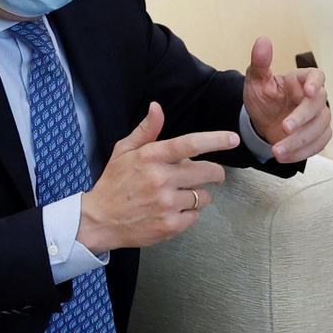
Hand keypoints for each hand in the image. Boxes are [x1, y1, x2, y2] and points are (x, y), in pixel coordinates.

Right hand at [77, 103, 235, 254]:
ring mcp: (166, 203)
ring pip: (204, 196)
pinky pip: (195, 215)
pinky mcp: (170, 225)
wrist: (99, 220)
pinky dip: (189, 213)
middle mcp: (161, 179)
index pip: (189, 144)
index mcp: (151, 157)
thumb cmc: (114, 183)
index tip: (233, 139)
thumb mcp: (124, 151)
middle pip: (208, 172)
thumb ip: (146, 130)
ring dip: (199, 195)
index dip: (215, 140)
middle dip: (216, 173)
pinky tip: (173, 210)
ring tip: (181, 195)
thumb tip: (157, 107)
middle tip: (213, 175)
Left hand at [242, 37, 330, 162]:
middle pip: (318, 107)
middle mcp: (314, 98)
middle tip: (284, 128)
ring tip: (277, 149)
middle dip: (302, 120)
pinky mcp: (318, 136)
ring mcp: (318, 118)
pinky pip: (317, 146)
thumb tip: (262, 41)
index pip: (317, 76)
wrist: (262, 122)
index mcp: (302, 80)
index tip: (309, 92)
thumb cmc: (263, 98)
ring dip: (299, 142)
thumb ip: (260, 62)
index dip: (316, 84)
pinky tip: (285, 156)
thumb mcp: (256, 80)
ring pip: (319, 130)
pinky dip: (301, 153)